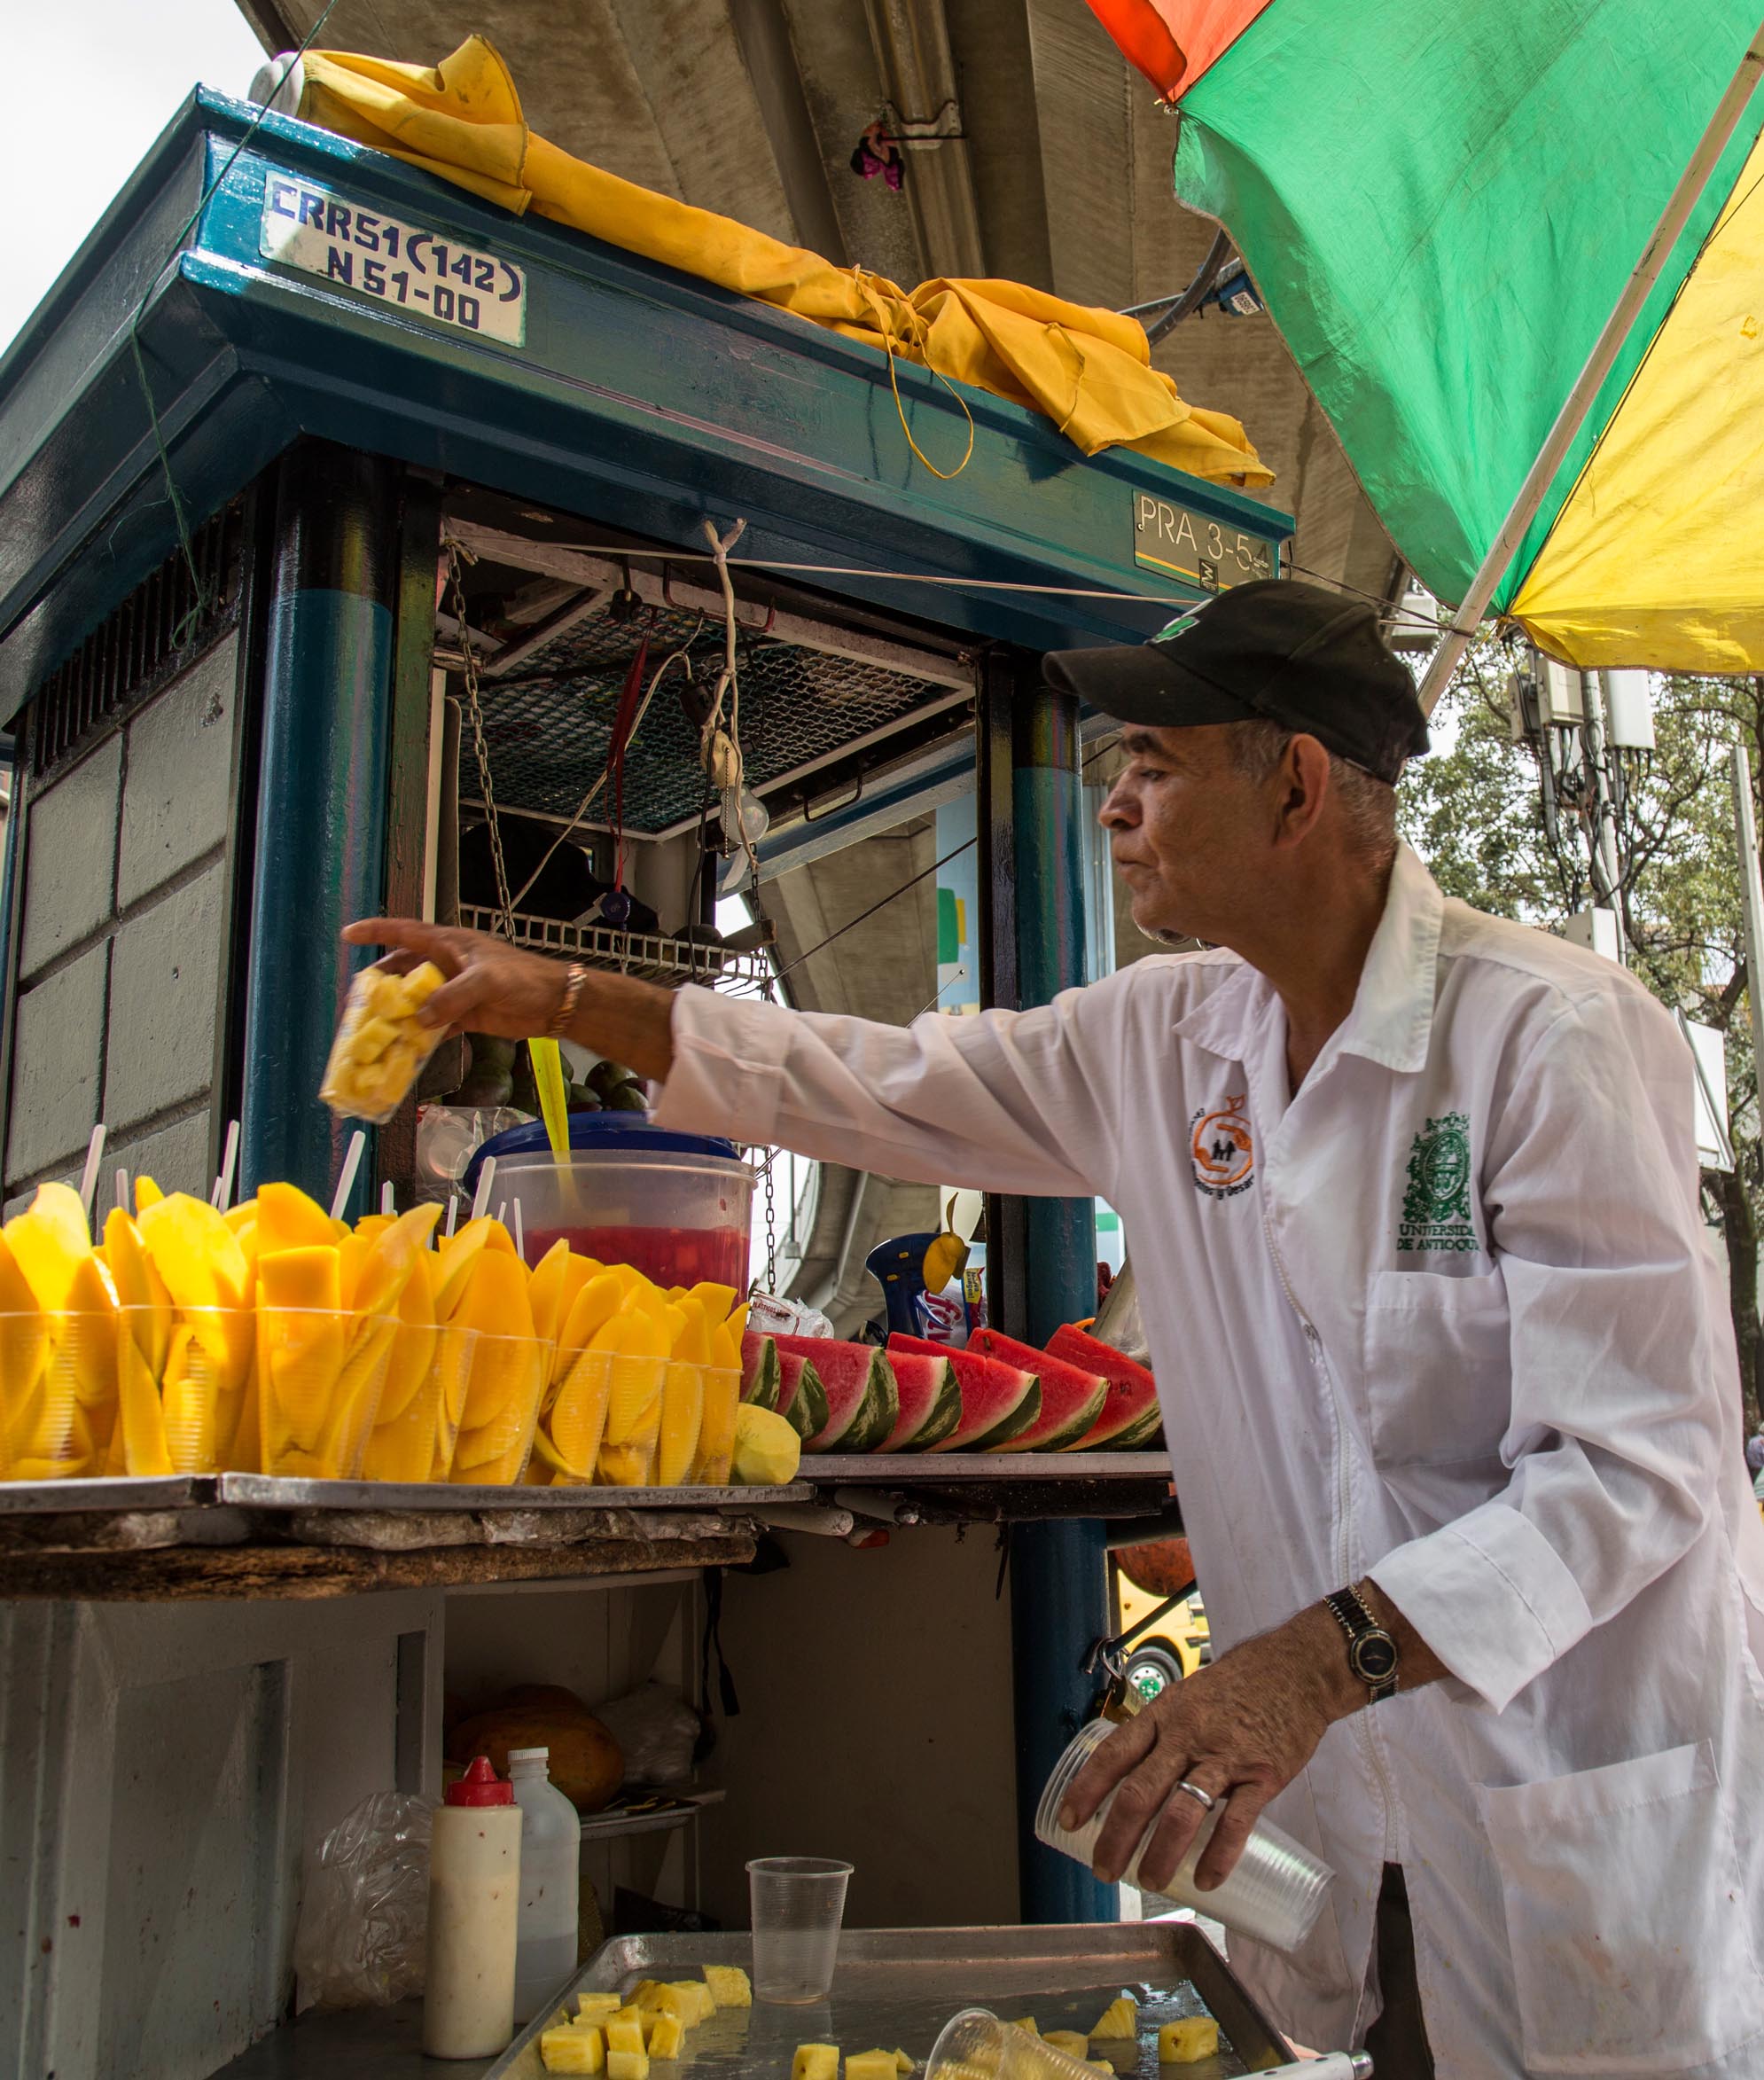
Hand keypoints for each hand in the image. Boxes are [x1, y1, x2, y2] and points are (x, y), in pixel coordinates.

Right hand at [342, 918, 569, 1039]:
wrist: (555, 1004)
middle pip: (404, 972)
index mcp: (450, 945)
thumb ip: (452, 998)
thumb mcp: (486, 982)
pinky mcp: (464, 1015)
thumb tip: (420, 1018)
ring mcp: (454, 991)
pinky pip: (434, 1025)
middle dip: (381, 986)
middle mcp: (447, 965)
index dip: (376, 931)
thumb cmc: (524, 980)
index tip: (348, 935)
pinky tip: (406, 1050)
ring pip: (416, 1001)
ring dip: (398, 1015)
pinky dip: (420, 1036)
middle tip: (358, 1003)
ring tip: (374, 1031)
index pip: (405, 932)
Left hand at [1060, 1607, 1344, 1892]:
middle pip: (1140, 1791)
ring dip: (1161, 1853)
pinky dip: (1219, 1856)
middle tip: (1104, 1870)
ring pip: (1182, 1812)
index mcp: (1164, 1716)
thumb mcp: (1186, 1697)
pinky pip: (1236, 1823)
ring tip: (1149, 1881)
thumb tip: (1132, 1773)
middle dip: (1116, 1836)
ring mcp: (1224, 1757)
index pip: (1114, 1754)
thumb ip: (1163, 1733)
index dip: (1087, 1789)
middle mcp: (1187, 1736)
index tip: (1069, 1820)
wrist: (1294, 1670)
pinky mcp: (1261, 1776)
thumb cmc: (1236, 1686)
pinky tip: (1207, 1880)